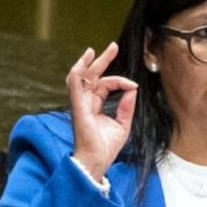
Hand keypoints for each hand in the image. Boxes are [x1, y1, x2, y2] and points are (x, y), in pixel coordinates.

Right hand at [66, 42, 137, 179]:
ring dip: (87, 63)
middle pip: (92, 76)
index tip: (133, 85)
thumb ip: (127, 106)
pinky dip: (77, 75)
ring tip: (92, 50)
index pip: (106, 84)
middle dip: (102, 60)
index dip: (120, 81)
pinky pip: (74, 88)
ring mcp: (80, 104)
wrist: (97, 161)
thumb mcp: (123, 124)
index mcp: (95, 105)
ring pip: (81, 78)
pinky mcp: (77, 108)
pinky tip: (82, 65)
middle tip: (113, 46)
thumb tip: (132, 89)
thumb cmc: (106, 146)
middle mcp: (86, 102)